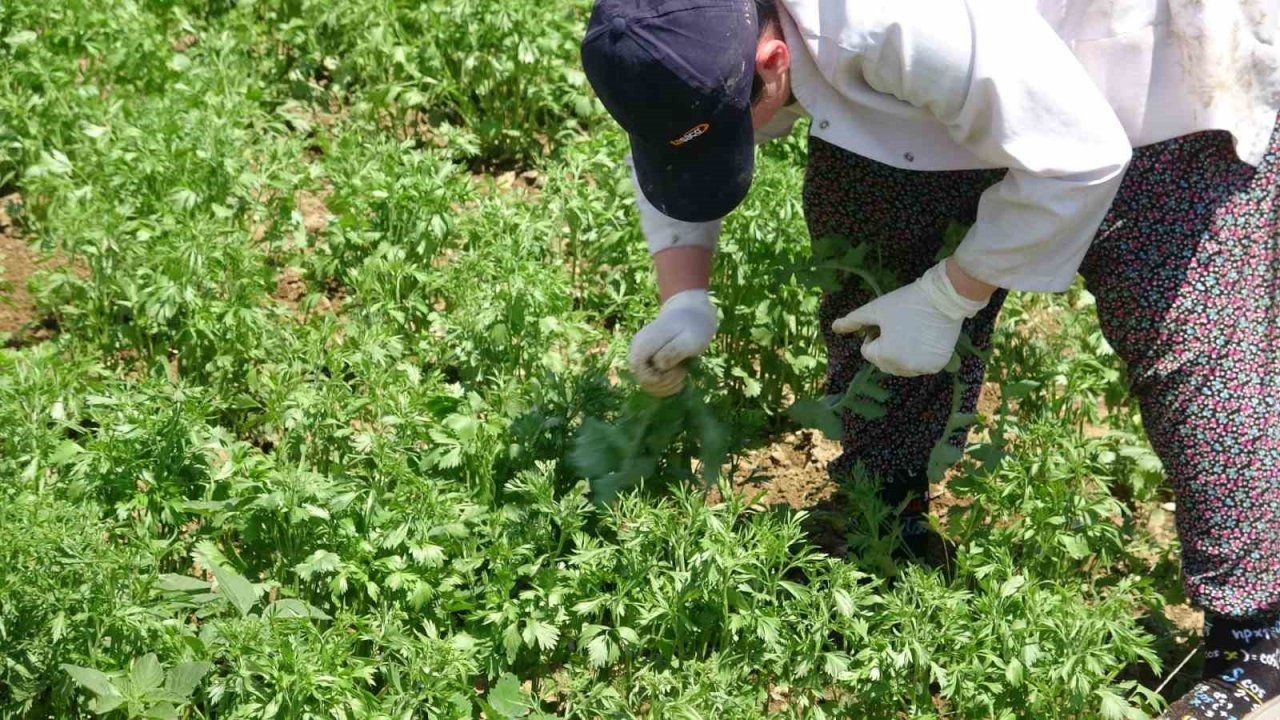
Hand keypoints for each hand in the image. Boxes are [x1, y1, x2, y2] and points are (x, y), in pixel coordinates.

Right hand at [629, 289, 716, 395]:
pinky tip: (679, 381)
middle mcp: (637, 350)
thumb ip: (674, 350)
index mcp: (644, 341)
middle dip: (663, 383)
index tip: (674, 372)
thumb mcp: (689, 339)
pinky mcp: (648, 363)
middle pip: (641, 379)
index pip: (637, 367)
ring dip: (666, 387)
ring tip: (682, 375)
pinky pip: (652, 383)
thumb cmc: (692, 328)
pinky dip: (666, 387)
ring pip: (646, 384)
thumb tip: (659, 366)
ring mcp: (641, 357)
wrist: (692, 317)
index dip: (653, 377)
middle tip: (682, 373)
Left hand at [832, 260, 988, 376]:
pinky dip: (919, 356)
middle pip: (884, 362)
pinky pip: (919, 365)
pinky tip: (924, 338)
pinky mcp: (938, 365)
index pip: (868, 352)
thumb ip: (853, 321)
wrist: (943, 298)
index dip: (874, 336)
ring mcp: (923, 368)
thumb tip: (834, 328)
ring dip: (901, 354)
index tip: (886, 323)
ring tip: (911, 332)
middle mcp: (904, 367)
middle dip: (885, 348)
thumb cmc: (905, 302)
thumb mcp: (875, 309)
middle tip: (898, 327)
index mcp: (886, 356)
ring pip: (901, 366)